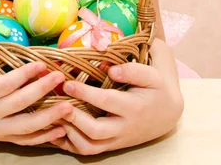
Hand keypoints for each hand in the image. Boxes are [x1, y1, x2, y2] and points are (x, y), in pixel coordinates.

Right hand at [0, 39, 72, 145]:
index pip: (4, 85)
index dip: (23, 75)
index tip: (41, 63)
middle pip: (19, 105)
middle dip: (41, 91)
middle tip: (59, 77)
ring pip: (25, 127)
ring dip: (49, 118)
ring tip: (69, 107)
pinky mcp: (0, 138)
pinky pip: (24, 140)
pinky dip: (44, 137)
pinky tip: (62, 129)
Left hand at [51, 46, 183, 154]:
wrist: (166, 113)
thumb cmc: (156, 89)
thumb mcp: (152, 75)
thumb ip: (133, 71)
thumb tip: (111, 70)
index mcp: (134, 108)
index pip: (106, 102)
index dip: (85, 93)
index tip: (67, 83)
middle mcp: (124, 128)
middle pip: (95, 132)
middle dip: (74, 118)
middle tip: (57, 102)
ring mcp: (116, 140)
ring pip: (89, 147)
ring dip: (69, 134)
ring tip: (53, 115)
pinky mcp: (110, 145)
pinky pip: (87, 151)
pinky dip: (69, 144)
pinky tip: (54, 131)